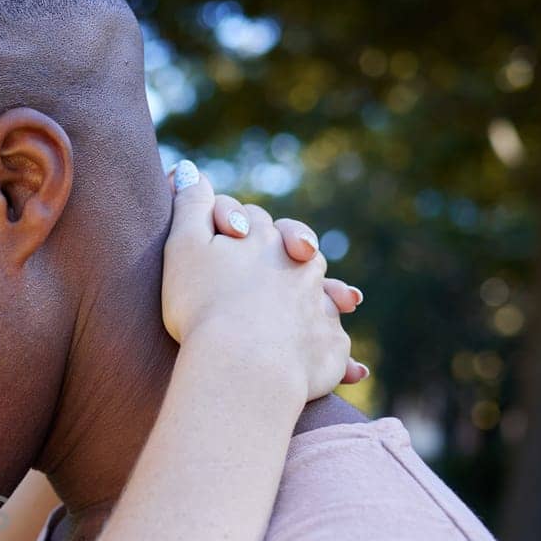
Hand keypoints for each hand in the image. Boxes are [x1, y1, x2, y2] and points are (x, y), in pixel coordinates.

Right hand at [161, 160, 364, 401]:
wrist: (244, 363)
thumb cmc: (204, 304)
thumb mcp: (183, 247)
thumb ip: (189, 205)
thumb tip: (187, 169)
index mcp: (268, 239)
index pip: (252, 221)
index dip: (235, 224)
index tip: (227, 234)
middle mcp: (302, 267)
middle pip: (299, 250)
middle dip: (294, 250)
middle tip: (298, 255)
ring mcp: (319, 308)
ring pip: (328, 293)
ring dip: (331, 294)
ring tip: (347, 301)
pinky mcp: (329, 348)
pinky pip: (338, 348)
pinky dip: (344, 356)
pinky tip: (357, 372)